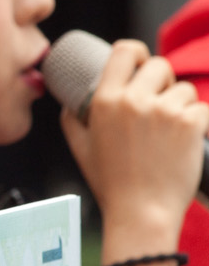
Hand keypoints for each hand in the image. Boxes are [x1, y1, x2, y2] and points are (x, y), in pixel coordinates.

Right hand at [60, 40, 208, 241]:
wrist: (142, 215)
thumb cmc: (112, 186)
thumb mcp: (81, 150)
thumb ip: (72, 121)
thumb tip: (70, 104)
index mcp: (105, 101)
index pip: (125, 51)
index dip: (138, 53)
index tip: (143, 64)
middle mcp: (134, 100)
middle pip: (160, 66)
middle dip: (164, 82)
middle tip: (162, 106)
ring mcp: (165, 110)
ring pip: (185, 90)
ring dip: (183, 106)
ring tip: (173, 134)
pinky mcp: (191, 123)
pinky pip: (203, 109)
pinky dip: (200, 125)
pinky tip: (189, 144)